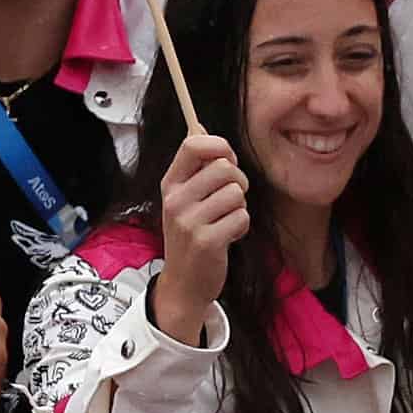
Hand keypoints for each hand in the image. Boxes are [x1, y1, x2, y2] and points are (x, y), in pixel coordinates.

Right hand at [150, 129, 250, 345]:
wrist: (185, 283)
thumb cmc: (192, 235)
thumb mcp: (185, 199)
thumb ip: (196, 168)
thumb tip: (202, 128)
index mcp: (170, 184)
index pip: (193, 144)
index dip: (219, 145)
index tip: (227, 158)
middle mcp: (175, 200)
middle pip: (224, 167)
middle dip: (239, 181)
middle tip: (232, 198)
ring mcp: (189, 221)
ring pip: (236, 193)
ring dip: (240, 207)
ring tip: (226, 221)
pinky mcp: (206, 241)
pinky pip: (242, 217)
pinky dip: (242, 227)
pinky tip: (228, 237)